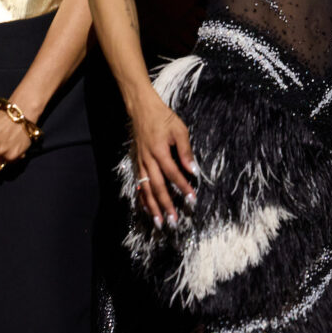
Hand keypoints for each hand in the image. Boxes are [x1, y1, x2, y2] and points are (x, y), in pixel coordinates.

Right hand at [128, 89, 196, 224]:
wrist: (142, 110)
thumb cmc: (163, 118)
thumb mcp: (180, 129)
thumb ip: (186, 150)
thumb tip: (193, 170)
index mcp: (159, 151)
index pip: (173, 173)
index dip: (182, 187)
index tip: (192, 199)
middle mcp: (148, 160)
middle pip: (157, 187)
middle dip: (165, 205)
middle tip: (173, 221)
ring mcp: (140, 163)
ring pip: (146, 189)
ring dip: (153, 207)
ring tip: (159, 222)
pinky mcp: (137, 164)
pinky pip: (139, 185)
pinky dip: (143, 199)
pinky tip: (147, 209)